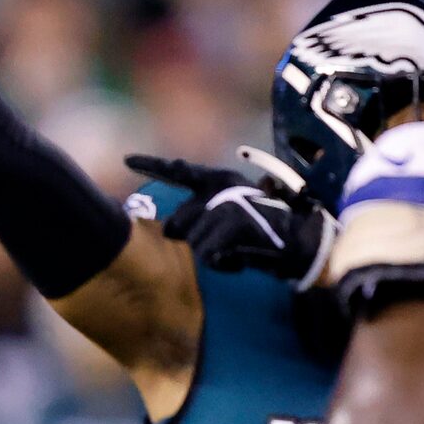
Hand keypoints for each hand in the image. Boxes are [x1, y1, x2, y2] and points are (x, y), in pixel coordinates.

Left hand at [126, 149, 334, 287]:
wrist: (297, 243)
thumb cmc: (261, 233)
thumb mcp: (229, 216)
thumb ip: (201, 213)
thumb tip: (170, 229)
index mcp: (217, 180)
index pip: (178, 171)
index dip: (150, 164)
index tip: (126, 159)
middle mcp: (218, 188)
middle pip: (176, 225)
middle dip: (192, 241)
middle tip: (223, 242)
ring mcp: (225, 204)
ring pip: (191, 243)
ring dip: (210, 255)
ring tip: (235, 249)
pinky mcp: (232, 223)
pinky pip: (207, 255)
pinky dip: (222, 264)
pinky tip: (239, 259)